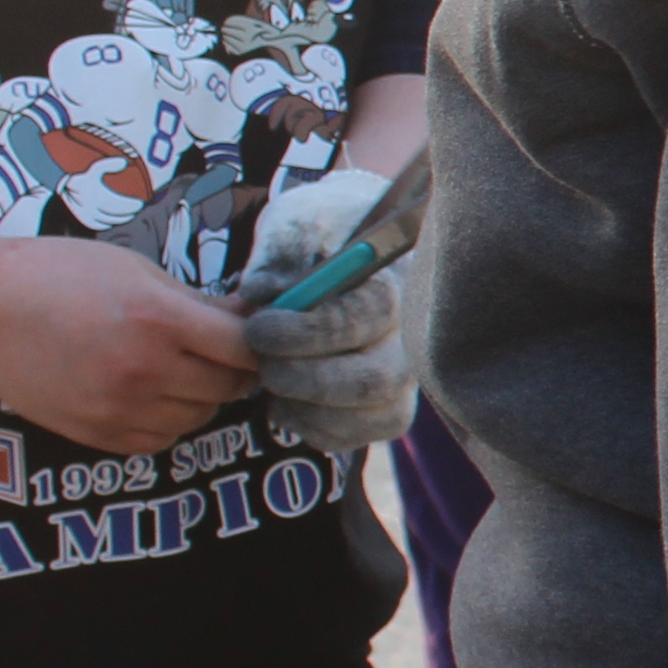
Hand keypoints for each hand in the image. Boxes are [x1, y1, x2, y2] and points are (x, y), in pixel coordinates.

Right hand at [0, 240, 260, 454]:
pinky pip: (158, 440)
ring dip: (202, 399)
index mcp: (159, 319)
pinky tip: (152, 395)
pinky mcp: (95, 433)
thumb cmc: (54, 275)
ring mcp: (119, 407)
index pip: (243, 348)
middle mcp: (145, 369)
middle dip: (234, 371)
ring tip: (181, 372)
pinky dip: (167, 422)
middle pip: (227, 387)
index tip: (253, 338)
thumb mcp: (133, 270)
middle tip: (223, 355)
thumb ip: (193, 300)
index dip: (256, 343)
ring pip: (197, 418)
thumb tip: (245, 315)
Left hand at [234, 168, 416, 454]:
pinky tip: (285, 399)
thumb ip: (279, 259)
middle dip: (305, 379)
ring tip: (272, 378)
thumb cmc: (314, 244)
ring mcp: (401, 383)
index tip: (260, 328)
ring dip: (305, 405)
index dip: (310, 331)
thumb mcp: (296, 230)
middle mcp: (408, 340)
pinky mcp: (384, 415)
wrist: (331, 269)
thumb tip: (259, 293)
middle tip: (262, 364)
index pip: (367, 318)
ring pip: (366, 416)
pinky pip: (350, 438)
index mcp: (393, 287)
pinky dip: (307, 425)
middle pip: (373, 380)